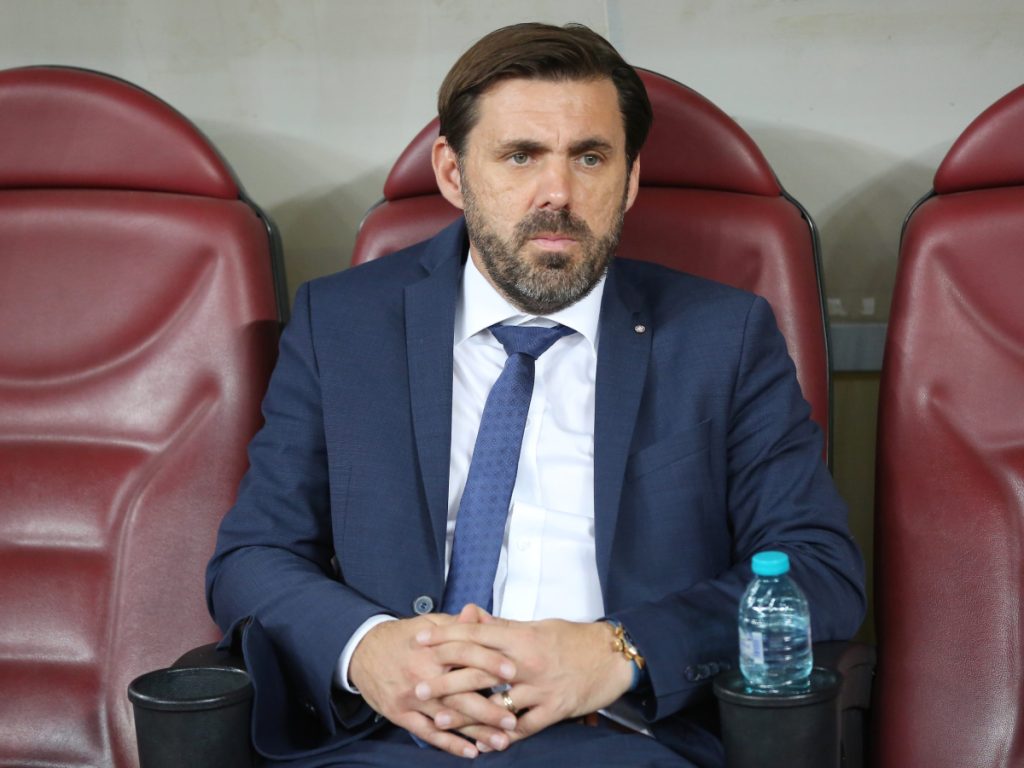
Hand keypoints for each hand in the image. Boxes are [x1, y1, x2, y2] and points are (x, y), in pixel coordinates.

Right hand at [348, 613, 516, 757]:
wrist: (361, 651)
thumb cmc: (402, 637)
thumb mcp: (428, 624)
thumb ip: (455, 625)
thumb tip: (478, 614)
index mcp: (432, 648)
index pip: (465, 653)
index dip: (490, 661)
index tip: (514, 671)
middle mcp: (422, 674)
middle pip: (460, 692)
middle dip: (489, 707)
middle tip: (513, 718)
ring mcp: (411, 697)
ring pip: (448, 718)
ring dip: (476, 731)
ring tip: (502, 741)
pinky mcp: (401, 714)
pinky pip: (428, 733)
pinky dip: (450, 744)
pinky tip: (471, 752)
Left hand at [415, 612, 634, 748]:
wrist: (613, 655)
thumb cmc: (574, 638)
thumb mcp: (538, 625)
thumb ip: (503, 626)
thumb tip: (474, 617)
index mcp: (522, 637)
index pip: (475, 634)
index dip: (445, 635)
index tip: (420, 638)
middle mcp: (527, 662)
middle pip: (478, 670)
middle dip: (445, 678)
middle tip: (418, 686)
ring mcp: (541, 688)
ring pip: (496, 703)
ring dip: (465, 713)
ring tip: (439, 719)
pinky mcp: (555, 710)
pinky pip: (522, 727)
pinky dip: (500, 736)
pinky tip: (480, 743)